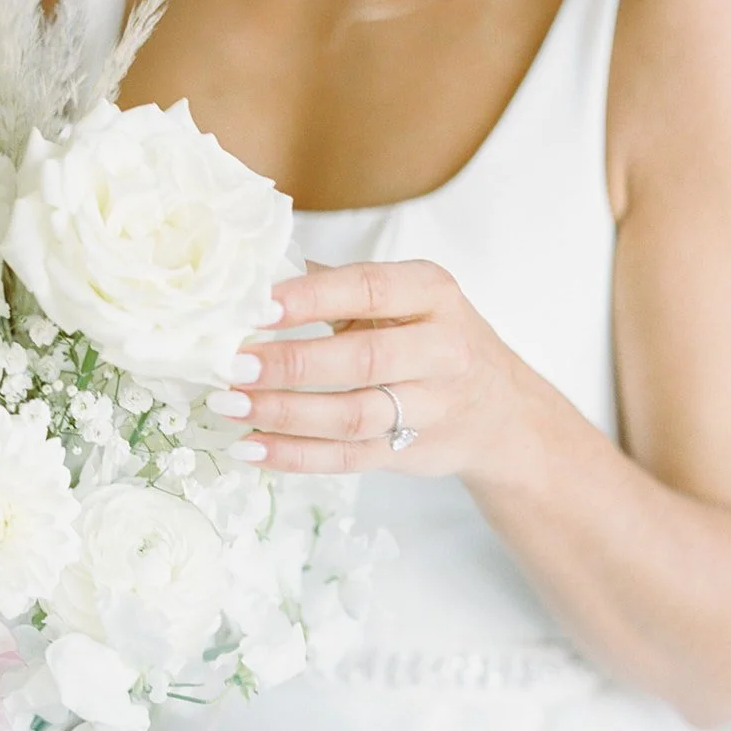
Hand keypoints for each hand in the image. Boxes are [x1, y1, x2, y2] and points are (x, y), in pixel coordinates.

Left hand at [210, 261, 530, 480]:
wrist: (500, 411)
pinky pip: (346, 458)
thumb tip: (257, 273)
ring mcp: (428, 407)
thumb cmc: (431, 339)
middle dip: (289, 364)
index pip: (367, 289)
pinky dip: (294, 456)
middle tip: (232, 366)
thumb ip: (338, 286)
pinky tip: (252, 447)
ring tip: (231, 405)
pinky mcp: (408, 452)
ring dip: (283, 414)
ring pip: (351, 415)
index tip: (255, 307)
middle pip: (360, 360)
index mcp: (432, 294)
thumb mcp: (404, 299)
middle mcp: (440, 349)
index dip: (309, 299)